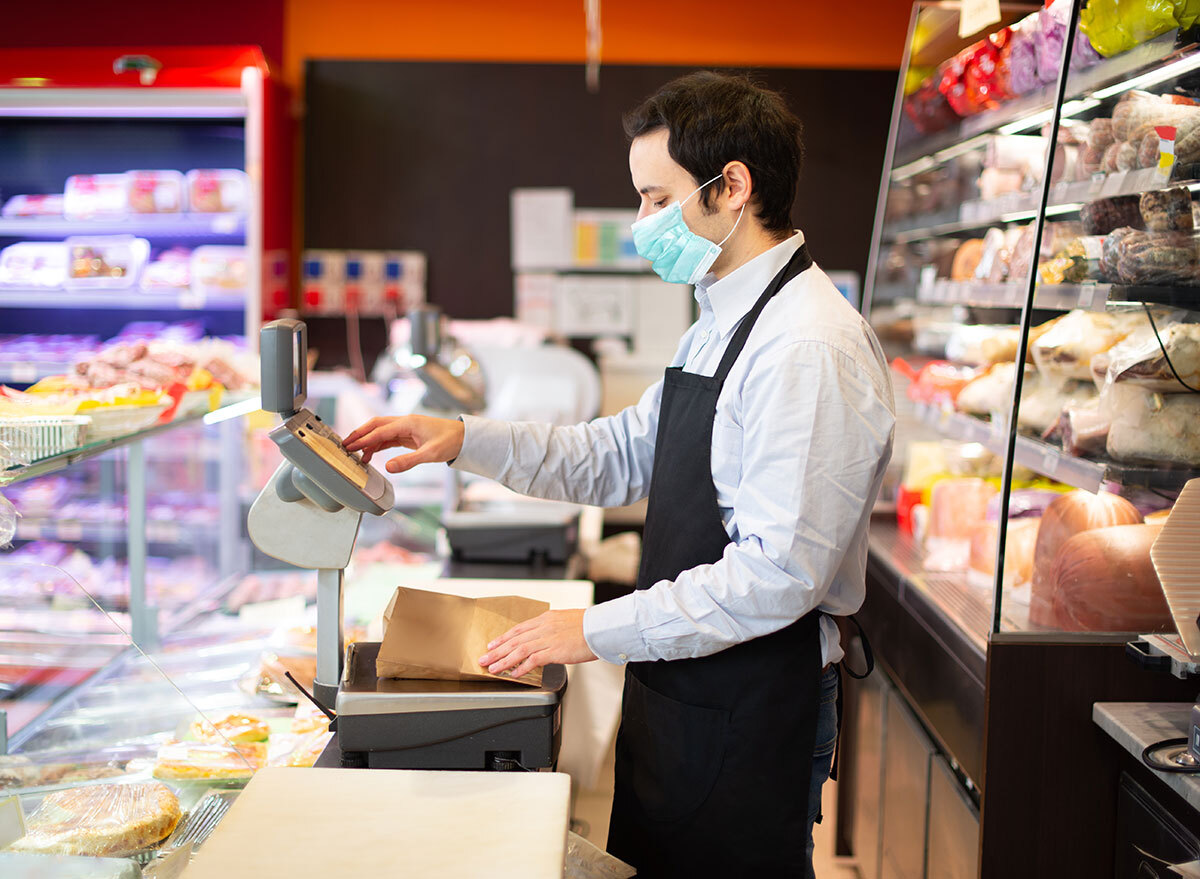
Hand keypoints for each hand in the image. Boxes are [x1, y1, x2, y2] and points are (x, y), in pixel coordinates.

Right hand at [342, 415, 464, 473]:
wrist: (463, 437)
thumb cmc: (450, 441)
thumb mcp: (429, 454)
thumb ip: (408, 461)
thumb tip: (388, 467)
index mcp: (408, 423)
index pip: (380, 430)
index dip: (364, 440)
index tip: (351, 447)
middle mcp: (404, 422)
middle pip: (375, 425)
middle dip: (359, 434)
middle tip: (345, 445)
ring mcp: (406, 428)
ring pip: (380, 431)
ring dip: (367, 441)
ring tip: (355, 453)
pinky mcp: (408, 435)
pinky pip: (388, 438)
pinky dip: (377, 445)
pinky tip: (370, 454)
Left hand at [478, 609, 596, 679]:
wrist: (601, 628)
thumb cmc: (590, 626)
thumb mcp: (568, 622)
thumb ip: (554, 628)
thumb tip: (548, 638)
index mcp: (546, 619)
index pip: (519, 629)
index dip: (503, 637)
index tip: (493, 644)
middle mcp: (544, 627)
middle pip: (514, 640)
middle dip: (497, 650)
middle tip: (484, 658)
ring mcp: (548, 639)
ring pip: (519, 650)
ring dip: (503, 660)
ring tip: (492, 668)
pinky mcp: (554, 651)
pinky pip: (532, 660)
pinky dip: (520, 667)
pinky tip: (513, 674)